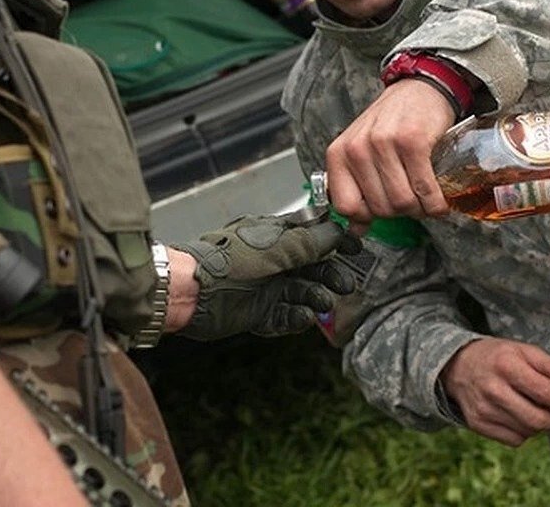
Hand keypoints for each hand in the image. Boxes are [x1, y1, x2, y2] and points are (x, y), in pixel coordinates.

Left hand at [167, 212, 360, 340]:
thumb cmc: (228, 261)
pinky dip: (296, 318)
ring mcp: (265, 287)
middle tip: (346, 285)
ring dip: (315, 297)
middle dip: (330, 275)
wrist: (192, 291)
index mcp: (274, 236)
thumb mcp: (275, 247)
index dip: (336, 242)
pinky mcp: (257, 313)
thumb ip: (308, 243)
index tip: (357, 249)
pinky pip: (284, 317)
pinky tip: (304, 318)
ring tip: (323, 303)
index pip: (312, 236)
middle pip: (311, 268)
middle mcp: (272, 261)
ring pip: (300, 293)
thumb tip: (337, 231)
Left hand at [326, 78, 456, 232]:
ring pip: (402, 203)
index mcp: (339, 154)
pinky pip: (425, 190)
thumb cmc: (390, 123)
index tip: (381, 211)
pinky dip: (435, 203)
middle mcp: (357, 148)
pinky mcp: (413, 142)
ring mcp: (384, 144)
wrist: (418, 90)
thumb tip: (357, 230)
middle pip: (380, 208)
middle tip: (410, 200)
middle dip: (400, 212)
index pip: (345, 206)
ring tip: (424, 199)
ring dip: (420, 209)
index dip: (367, 216)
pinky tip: (437, 199)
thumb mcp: (362, 152)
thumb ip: (356, 189)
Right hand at [440, 338, 549, 446]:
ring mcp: (484, 410)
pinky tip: (520, 416)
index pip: (544, 391)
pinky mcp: (478, 424)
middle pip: (537, 418)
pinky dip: (525, 432)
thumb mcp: (522, 350)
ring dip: (541, 424)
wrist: (455, 366)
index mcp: (505, 366)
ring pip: (528, 431)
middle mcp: (493, 389)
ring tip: (538, 409)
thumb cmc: (496, 356)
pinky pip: (514, 440)